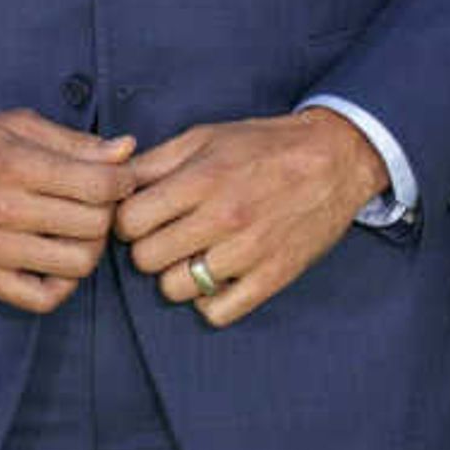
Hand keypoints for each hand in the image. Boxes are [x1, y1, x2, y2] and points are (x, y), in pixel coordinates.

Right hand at [0, 110, 139, 313]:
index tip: (120, 179)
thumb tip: (126, 150)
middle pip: (93, 225)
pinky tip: (59, 260)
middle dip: (109, 212)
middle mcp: (4, 211)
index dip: (123, 182)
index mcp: (15, 165)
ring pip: (77, 264)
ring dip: (91, 247)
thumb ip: (75, 142)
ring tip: (80, 230)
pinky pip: (43, 298)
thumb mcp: (18, 126)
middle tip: (99, 203)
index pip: (98, 186)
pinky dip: (63, 284)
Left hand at [114, 109, 391, 329]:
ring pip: (176, 289)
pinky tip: (216, 277)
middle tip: (167, 236)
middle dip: (148, 248)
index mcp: (202, 179)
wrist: (336, 159)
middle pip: (147, 259)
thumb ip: (155, 161)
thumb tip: (113, 182)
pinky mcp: (273, 277)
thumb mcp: (206, 137)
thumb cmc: (264, 145)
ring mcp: (249, 252)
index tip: (142, 217)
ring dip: (176, 276)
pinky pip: (217, 312)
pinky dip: (209, 301)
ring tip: (192, 256)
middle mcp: (223, 217)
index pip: (129, 222)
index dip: (128, 221)